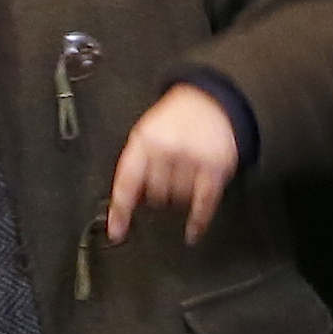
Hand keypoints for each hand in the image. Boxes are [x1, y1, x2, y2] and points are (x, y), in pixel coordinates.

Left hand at [103, 84, 238, 244]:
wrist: (211, 101)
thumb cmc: (175, 121)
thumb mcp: (146, 134)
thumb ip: (135, 166)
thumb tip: (129, 204)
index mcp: (144, 141)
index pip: (127, 182)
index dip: (120, 211)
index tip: (117, 232)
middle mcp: (167, 150)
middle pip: (155, 196)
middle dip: (156, 195)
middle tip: (164, 182)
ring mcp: (192, 159)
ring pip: (178, 201)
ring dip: (178, 198)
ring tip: (183, 179)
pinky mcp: (216, 168)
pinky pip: (204, 204)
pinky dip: (198, 222)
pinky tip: (192, 232)